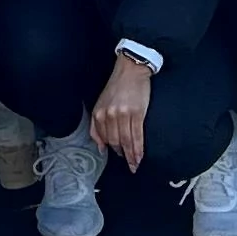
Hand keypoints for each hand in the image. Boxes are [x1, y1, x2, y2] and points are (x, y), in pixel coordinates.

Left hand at [88, 53, 155, 171]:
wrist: (130, 70)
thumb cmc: (116, 88)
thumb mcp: (101, 104)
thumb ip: (96, 126)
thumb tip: (101, 148)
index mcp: (99, 113)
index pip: (104, 138)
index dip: (111, 150)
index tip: (118, 157)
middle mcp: (109, 115)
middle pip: (115, 142)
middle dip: (122, 154)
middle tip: (128, 163)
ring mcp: (123, 114)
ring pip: (126, 141)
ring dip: (131, 156)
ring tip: (135, 164)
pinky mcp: (136, 113)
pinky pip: (137, 136)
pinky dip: (138, 149)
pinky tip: (139, 156)